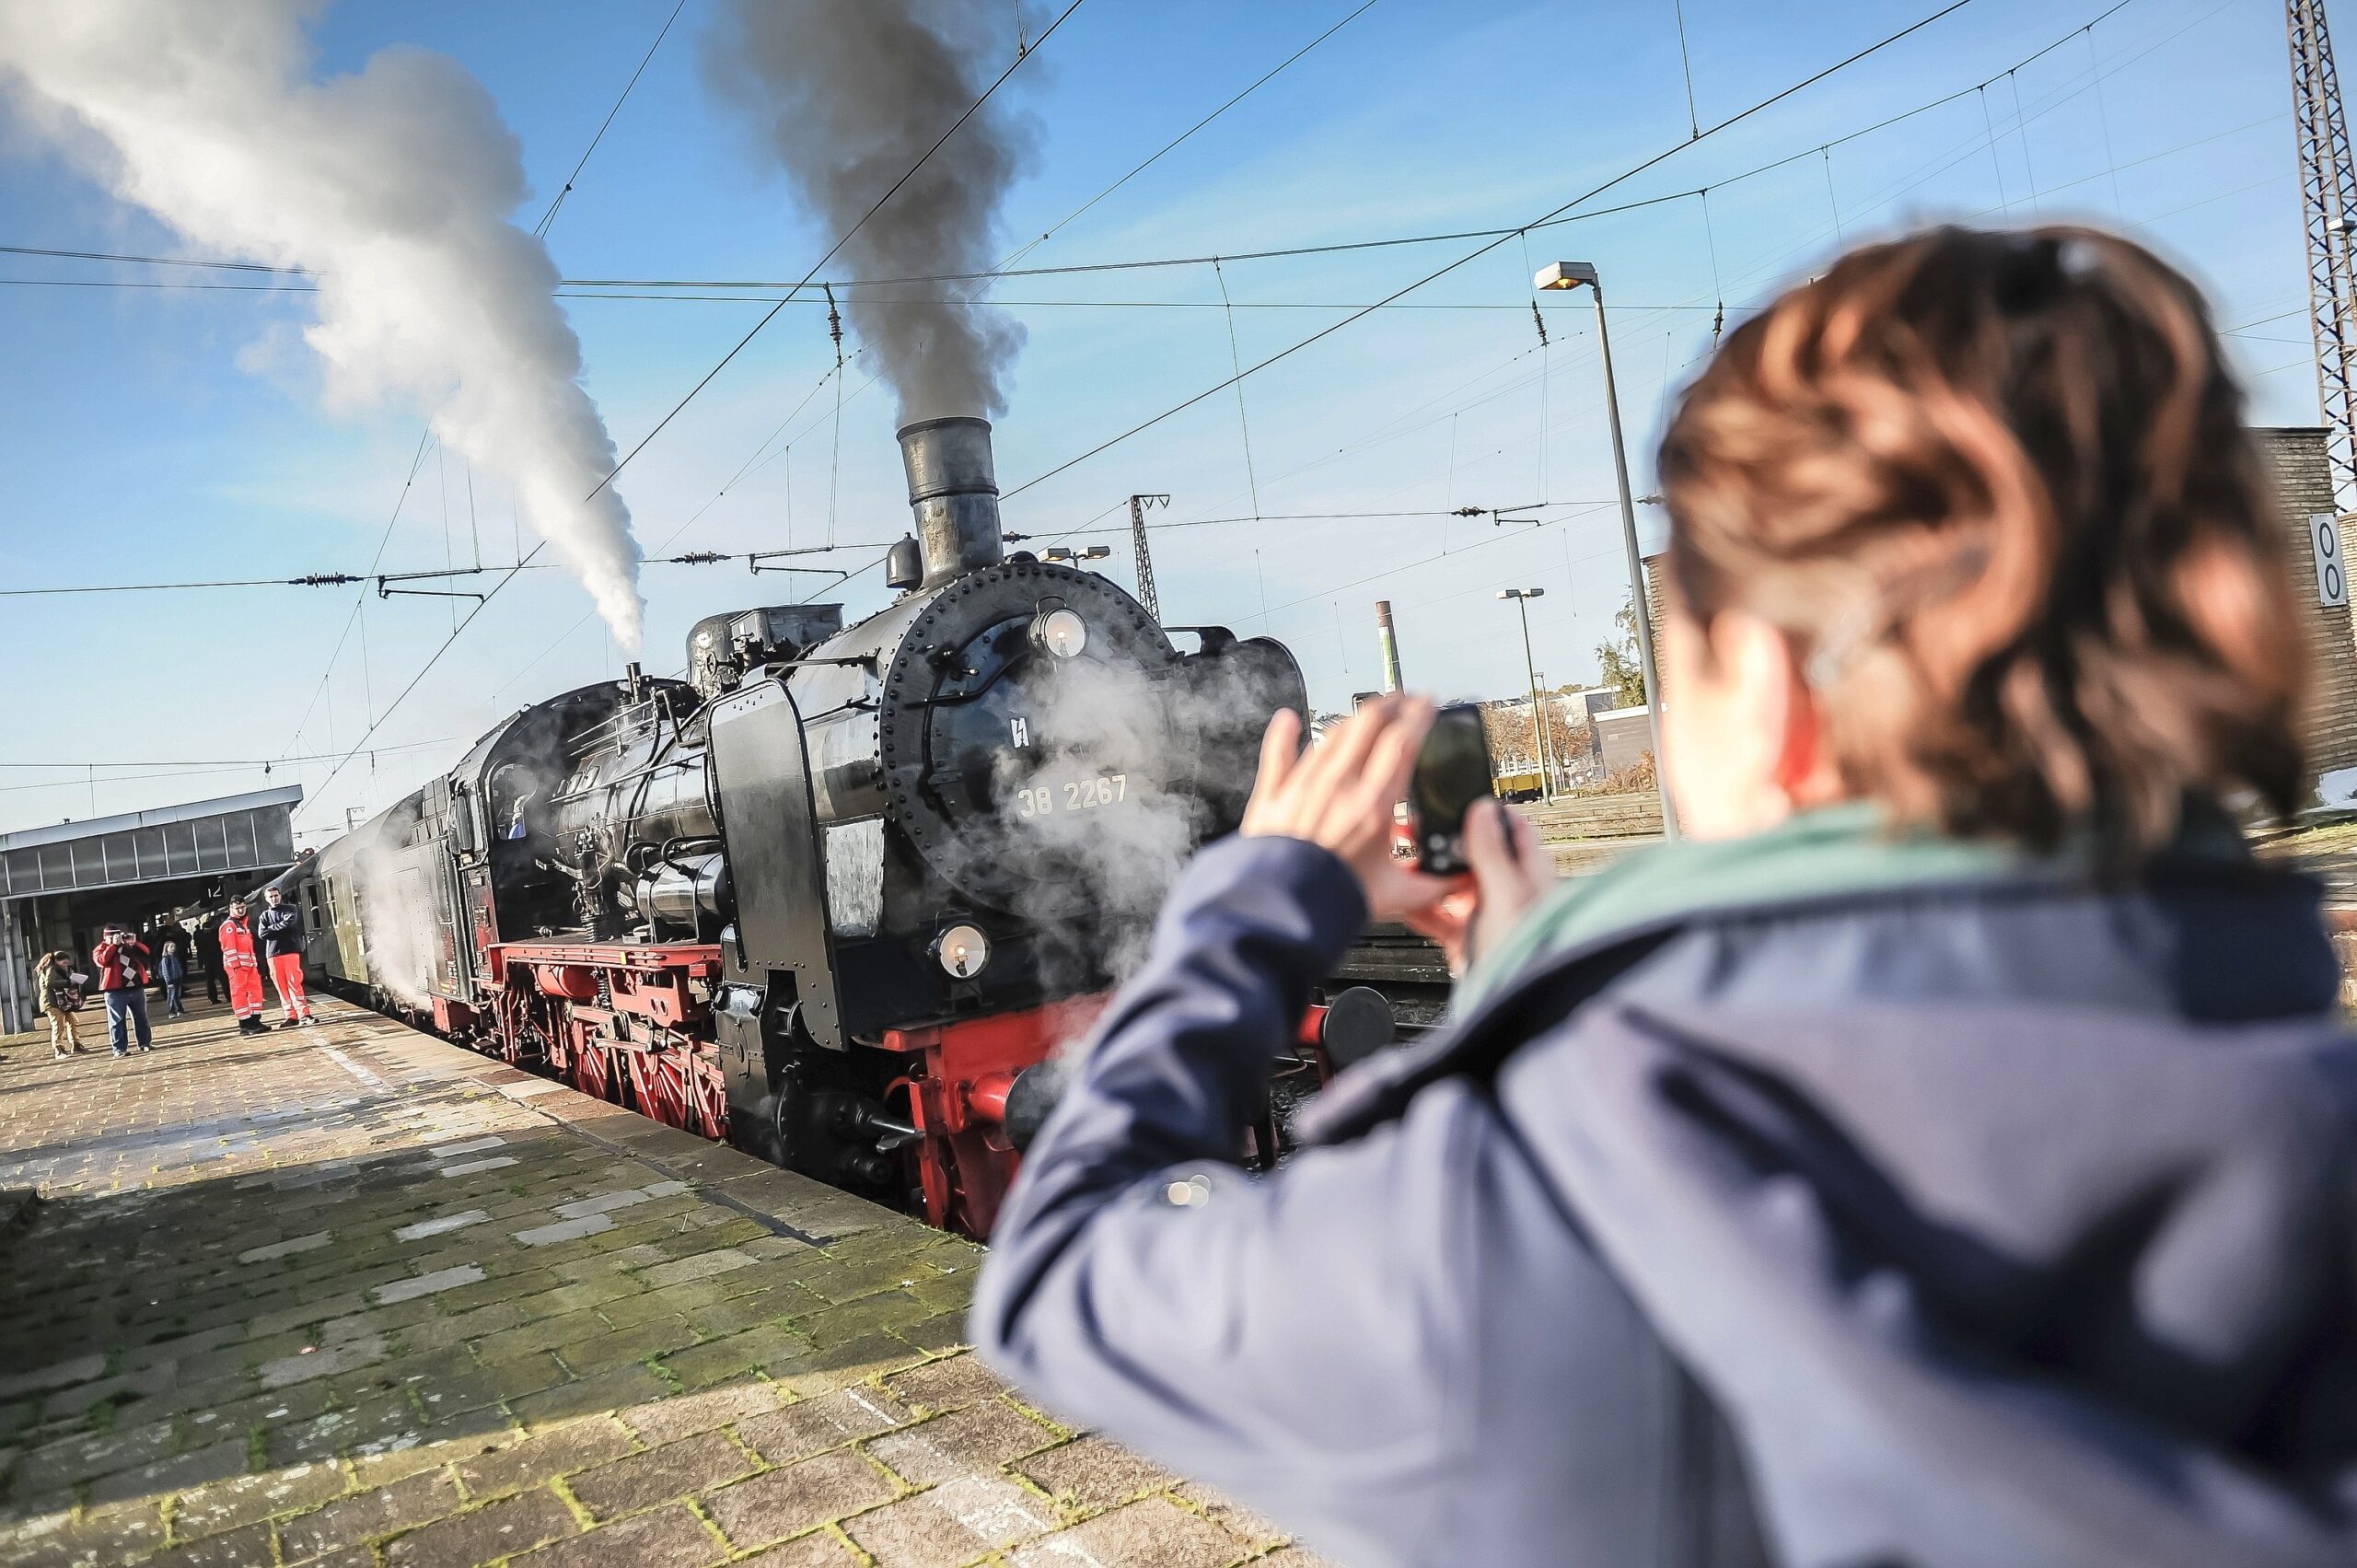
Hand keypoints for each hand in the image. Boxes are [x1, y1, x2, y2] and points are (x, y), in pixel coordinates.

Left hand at [1241, 698, 1460, 923]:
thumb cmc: (1330, 902)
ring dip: (1353, 717)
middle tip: (1405, 699)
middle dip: (1391, 703)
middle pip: (1368, 724)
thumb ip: (1433, 885)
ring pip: (1330, 733)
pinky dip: (1283, 734)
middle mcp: (1337, 787)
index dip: (1418, 715)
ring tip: (1368, 712)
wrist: (1279, 912)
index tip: (1428, 703)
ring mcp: (1302, 786)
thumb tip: (1460, 880)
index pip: (1402, 741)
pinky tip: (1287, 720)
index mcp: (1372, 807)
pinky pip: (1277, 754)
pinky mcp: (1273, 796)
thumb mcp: (1394, 896)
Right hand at [1401, 798, 1553, 977]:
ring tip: (1405, 863)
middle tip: (1419, 832)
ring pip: (1451, 885)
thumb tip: (1482, 809)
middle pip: (1473, 855)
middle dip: (1446, 844)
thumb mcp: (1507, 895)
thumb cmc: (1527, 953)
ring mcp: (1485, 915)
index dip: (1485, 812)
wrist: (1515, 1004)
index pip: (1511, 828)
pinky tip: (1403, 900)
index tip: (1457, 801)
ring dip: (1428, 876)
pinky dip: (1419, 908)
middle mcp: (1508, 891)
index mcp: (1527, 874)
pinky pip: (1438, 916)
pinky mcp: (1466, 938)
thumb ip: (1492, 852)